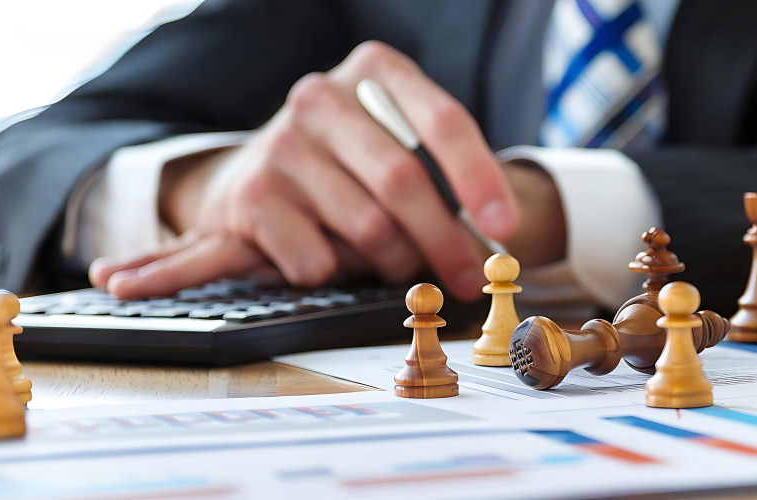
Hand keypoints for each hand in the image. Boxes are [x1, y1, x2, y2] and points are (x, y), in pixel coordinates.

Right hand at [90, 41, 521, 299]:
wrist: (252, 178)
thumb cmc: (346, 167)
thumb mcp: (396, 146)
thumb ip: (441, 178)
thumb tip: (488, 245)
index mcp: (375, 72)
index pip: (443, 121)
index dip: (480, 178)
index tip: (505, 226)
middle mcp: (323, 97)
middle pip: (404, 180)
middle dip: (445, 241)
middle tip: (468, 279)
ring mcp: (282, 143)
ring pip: (368, 227)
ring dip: (392, 262)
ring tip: (390, 262)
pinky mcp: (253, 195)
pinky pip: (320, 262)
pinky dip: (338, 273)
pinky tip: (330, 254)